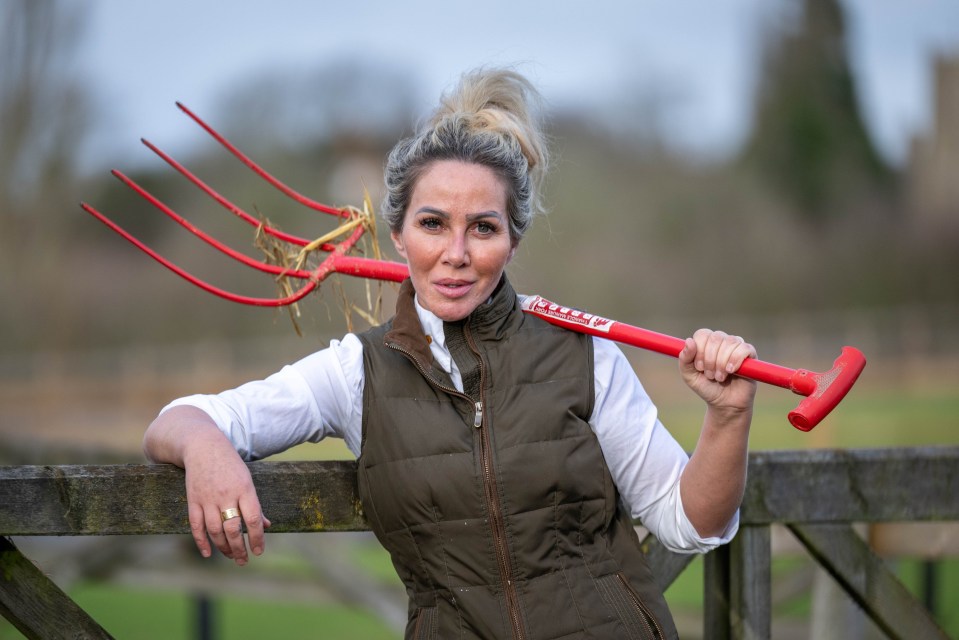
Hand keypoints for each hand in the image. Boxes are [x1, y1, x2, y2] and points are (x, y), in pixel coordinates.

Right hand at [182, 434, 271, 565]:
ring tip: (231, 556)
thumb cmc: (230, 465)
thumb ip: (255, 504)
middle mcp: (226, 495)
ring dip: (223, 547)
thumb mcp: (247, 480)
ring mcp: (208, 499)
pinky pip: (196, 526)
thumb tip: (267, 526)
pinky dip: (201, 542)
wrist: (203, 447)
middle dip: (239, 548)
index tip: (259, 551)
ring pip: (215, 530)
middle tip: (244, 560)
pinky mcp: (193, 500)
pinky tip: (208, 553)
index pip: (253, 519)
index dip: (257, 538)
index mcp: (244, 489)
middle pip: (233, 529)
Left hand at [678, 329, 757, 414]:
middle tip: (709, 375)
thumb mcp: (689, 376)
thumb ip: (685, 359)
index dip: (699, 350)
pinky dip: (735, 360)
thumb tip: (689, 341)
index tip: (699, 367)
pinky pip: (744, 348)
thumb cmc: (706, 387)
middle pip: (716, 338)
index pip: (702, 334)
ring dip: (721, 363)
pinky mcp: (750, 355)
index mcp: (706, 343)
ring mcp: (736, 347)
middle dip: (710, 359)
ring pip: (730, 342)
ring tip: (719, 377)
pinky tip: (731, 371)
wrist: (724, 404)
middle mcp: (722, 342)